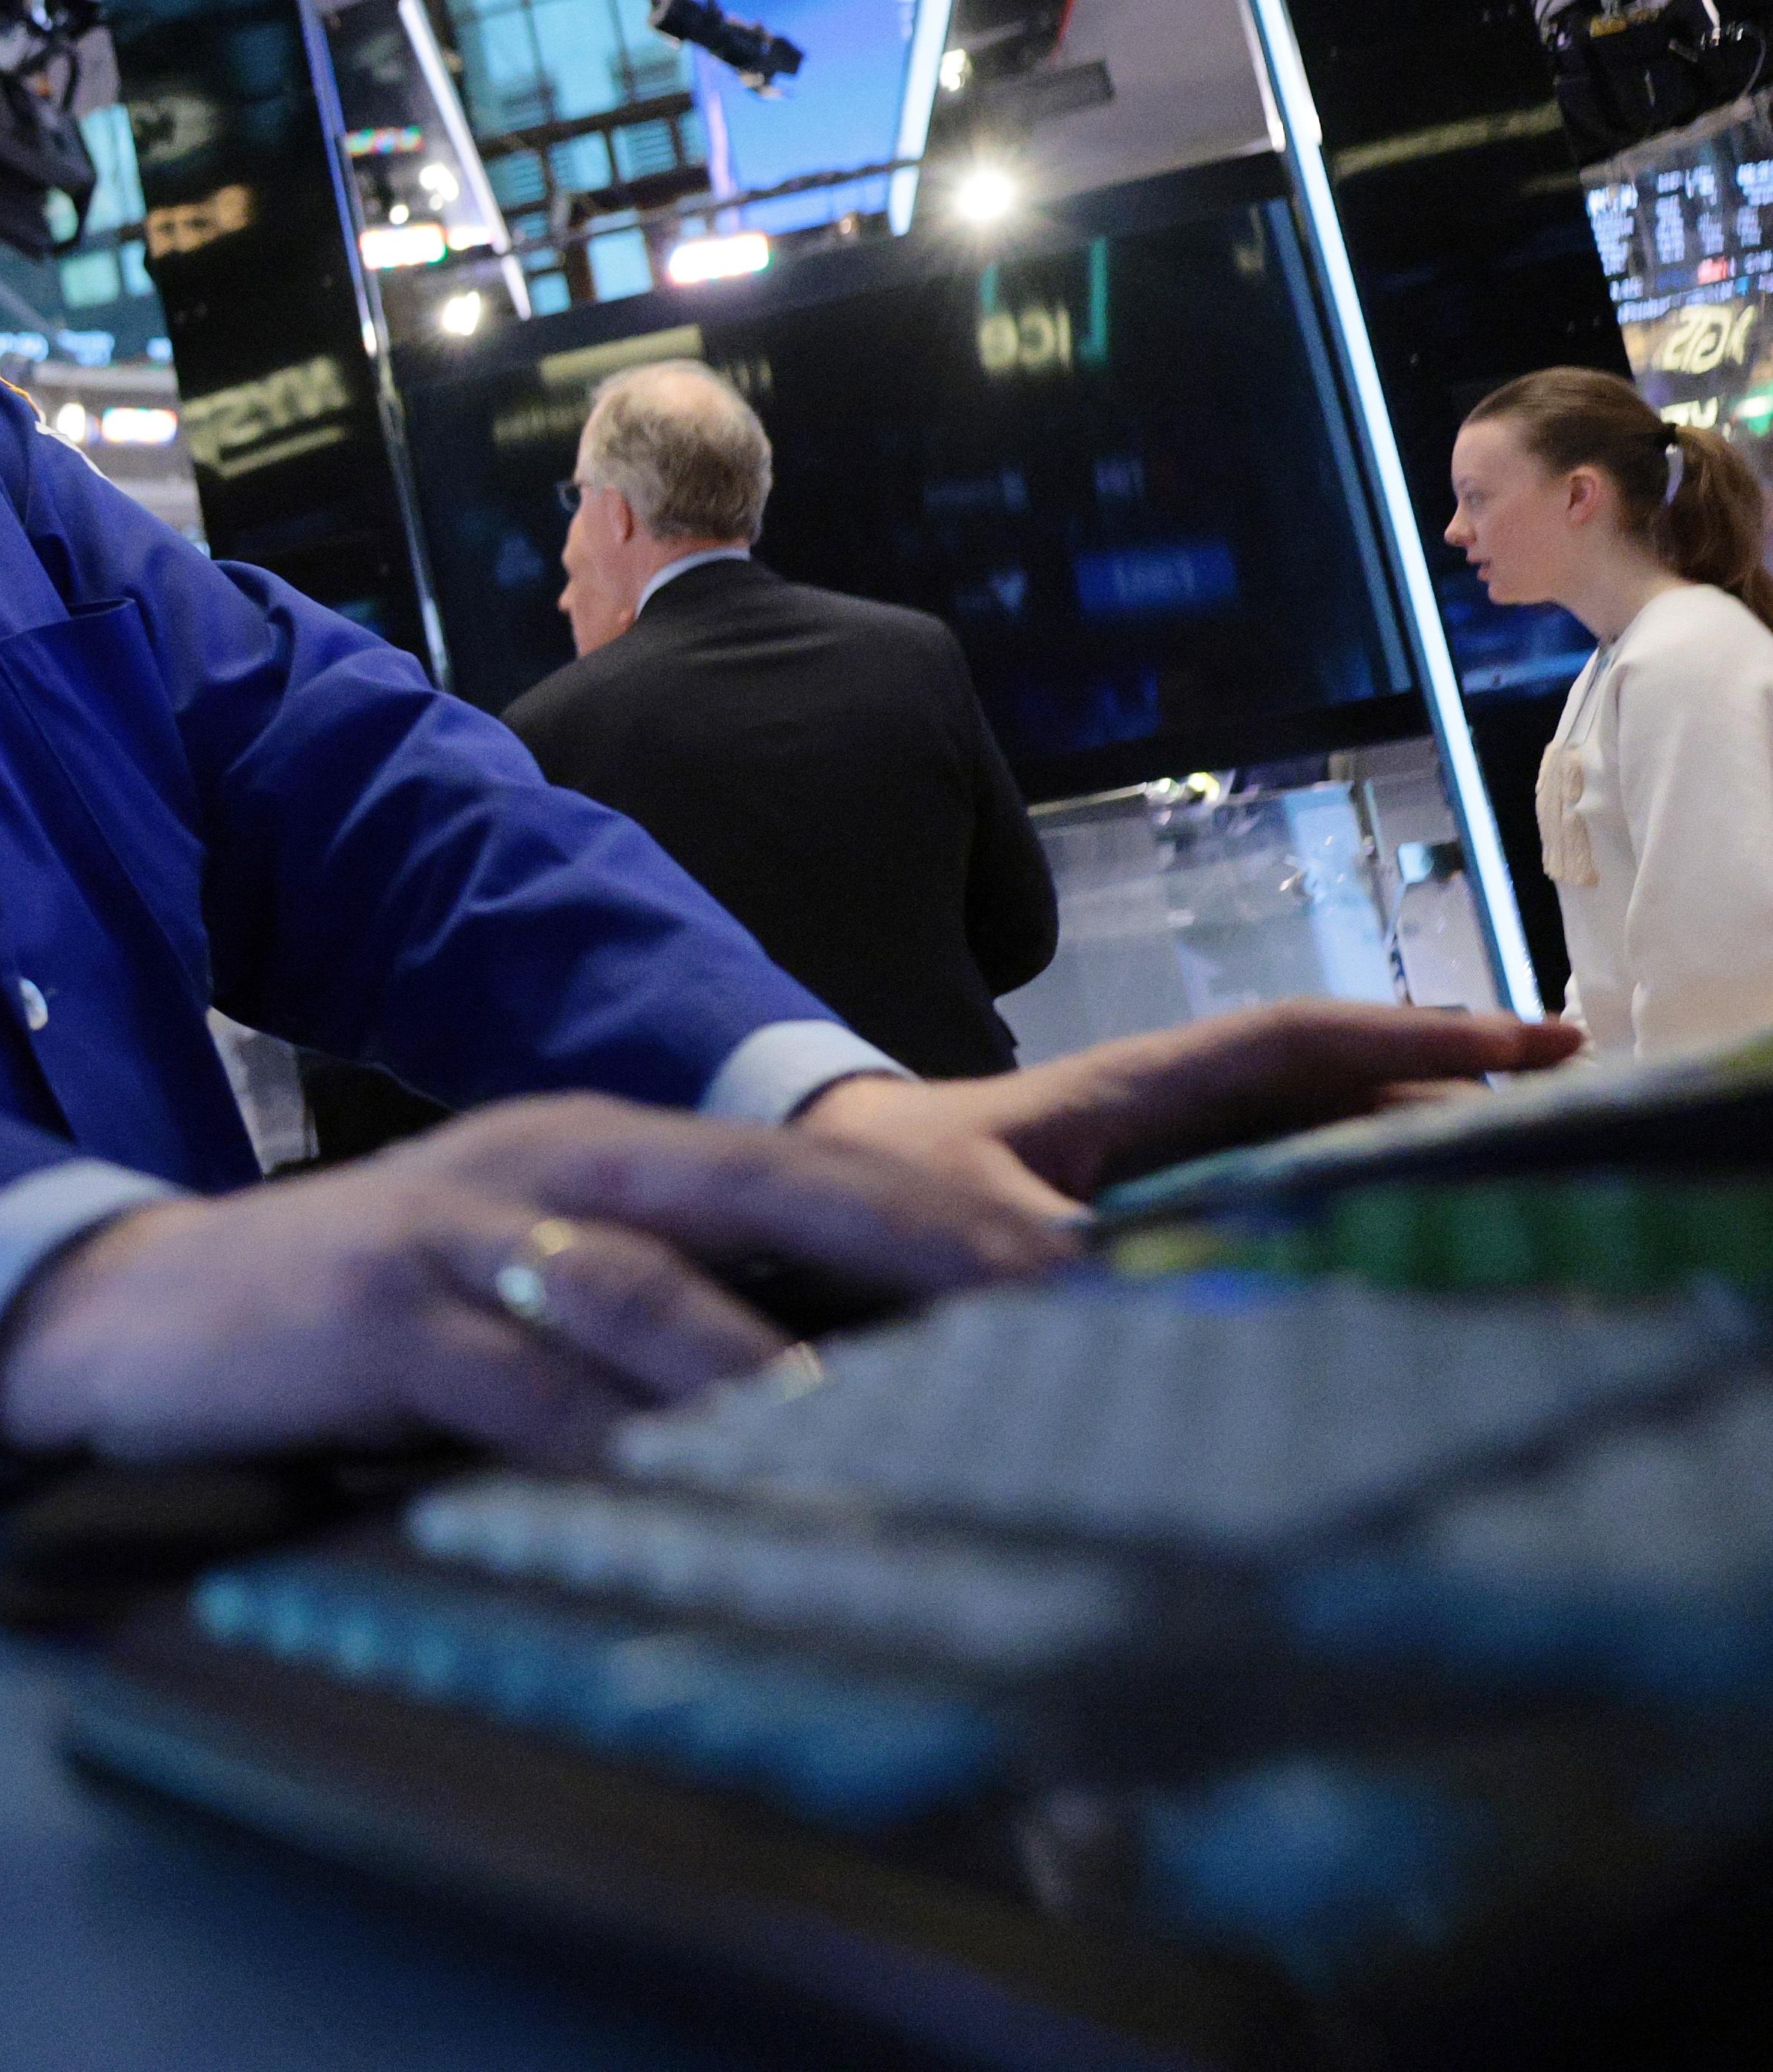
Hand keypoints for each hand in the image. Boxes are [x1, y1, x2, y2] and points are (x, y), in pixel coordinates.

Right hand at [0, 1095, 1074, 1472]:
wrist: (135, 1306)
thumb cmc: (358, 1310)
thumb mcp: (516, 1273)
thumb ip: (655, 1302)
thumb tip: (840, 1384)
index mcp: (591, 1143)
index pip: (798, 1165)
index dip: (941, 1214)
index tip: (1083, 1273)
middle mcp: (542, 1164)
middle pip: (756, 1190)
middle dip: (911, 1248)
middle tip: (1050, 1314)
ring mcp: (456, 1236)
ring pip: (647, 1293)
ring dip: (774, 1367)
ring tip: (896, 1428)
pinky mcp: (379, 1323)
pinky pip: (517, 1393)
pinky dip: (610, 1450)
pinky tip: (686, 1501)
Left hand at [798, 999, 1582, 1203]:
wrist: (789, 1188)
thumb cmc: (863, 1192)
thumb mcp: (950, 1231)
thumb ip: (1041, 1275)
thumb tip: (1139, 1312)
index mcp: (1127, 1090)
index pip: (1296, 1045)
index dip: (1411, 1039)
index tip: (1530, 1043)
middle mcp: (1152, 1113)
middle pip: (1324, 1087)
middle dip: (1437, 1088)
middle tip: (1563, 1097)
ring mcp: (1145, 1159)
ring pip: (1300, 1138)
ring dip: (1394, 1147)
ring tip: (1507, 1171)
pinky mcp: (1125, 1215)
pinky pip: (1253, 1198)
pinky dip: (1326, 1207)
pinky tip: (1385, 1250)